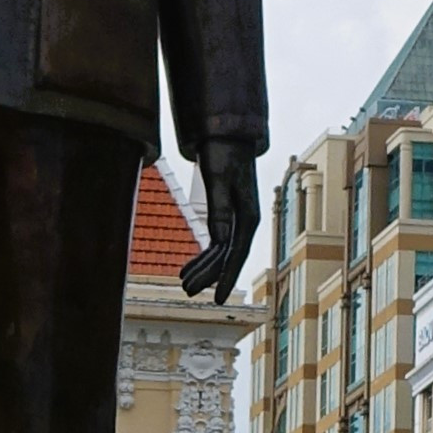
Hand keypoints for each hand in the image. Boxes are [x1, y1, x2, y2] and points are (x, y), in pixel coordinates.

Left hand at [180, 143, 259, 303]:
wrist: (227, 133)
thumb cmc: (223, 153)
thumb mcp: (219, 180)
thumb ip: (220, 209)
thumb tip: (220, 241)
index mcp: (249, 215)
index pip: (236, 253)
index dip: (226, 277)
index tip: (217, 299)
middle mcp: (246, 220)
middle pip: (227, 256)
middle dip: (208, 276)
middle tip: (187, 291)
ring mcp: (237, 218)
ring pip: (220, 251)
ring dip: (203, 268)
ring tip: (183, 284)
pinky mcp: (227, 214)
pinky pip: (216, 241)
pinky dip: (202, 256)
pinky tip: (187, 268)